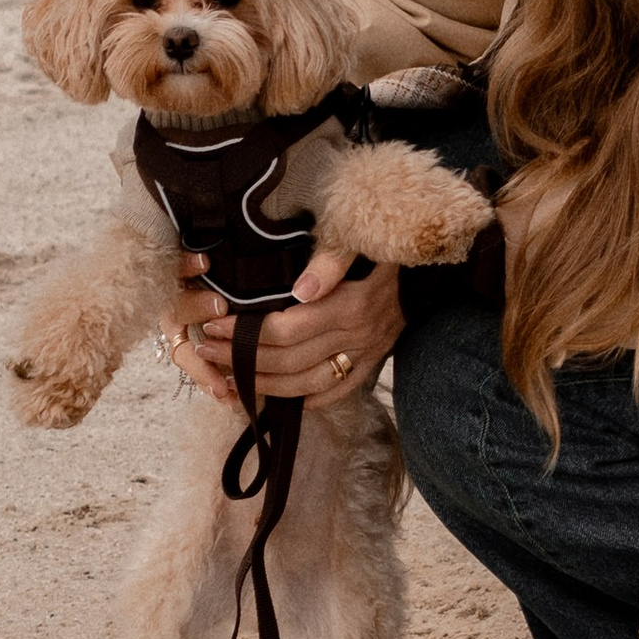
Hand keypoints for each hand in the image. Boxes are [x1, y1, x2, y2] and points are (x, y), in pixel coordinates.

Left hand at [172, 248, 404, 407]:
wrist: (432, 271)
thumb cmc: (386, 245)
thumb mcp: (359, 238)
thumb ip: (331, 259)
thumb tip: (301, 289)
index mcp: (351, 305)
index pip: (286, 330)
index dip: (245, 333)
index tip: (214, 326)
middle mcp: (358, 337)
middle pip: (289, 361)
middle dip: (242, 359)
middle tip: (206, 351)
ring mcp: (366, 355)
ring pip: (306, 384)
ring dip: (263, 385)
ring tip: (228, 378)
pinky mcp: (372, 364)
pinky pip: (335, 392)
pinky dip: (304, 400)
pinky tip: (275, 399)